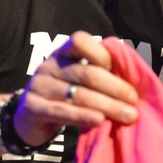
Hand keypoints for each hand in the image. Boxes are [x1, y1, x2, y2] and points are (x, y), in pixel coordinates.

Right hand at [12, 31, 138, 145]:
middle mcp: (49, 65)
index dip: (103, 54)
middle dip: (115, 87)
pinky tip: (100, 120)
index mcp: (63, 53)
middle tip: (134, 100)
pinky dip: (83, 116)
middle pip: (87, 73)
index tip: (122, 72)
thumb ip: (100, 73)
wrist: (28, 120)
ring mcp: (39, 86)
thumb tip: (135, 74)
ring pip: (78, 94)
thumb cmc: (64, 96)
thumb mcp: (79, 80)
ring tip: (128, 116)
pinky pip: (61, 111)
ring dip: (107, 106)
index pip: (80, 41)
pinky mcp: (32, 107)